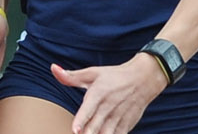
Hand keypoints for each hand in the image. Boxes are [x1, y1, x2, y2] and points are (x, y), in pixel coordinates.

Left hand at [51, 54, 166, 133]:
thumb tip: (53, 68)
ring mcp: (119, 116)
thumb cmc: (114, 76)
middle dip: (87, 133)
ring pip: (107, 133)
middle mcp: (109, 106)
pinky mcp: (127, 124)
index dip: (81, 120)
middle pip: (96, 125)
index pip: (88, 109)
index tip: (75, 130)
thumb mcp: (93, 73)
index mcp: (99, 93)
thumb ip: (71, 77)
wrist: (144, 78)